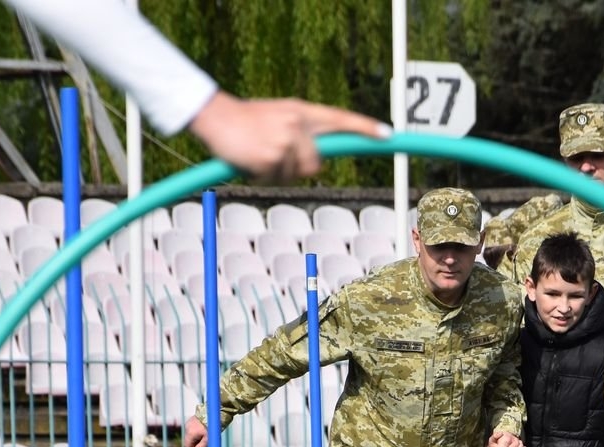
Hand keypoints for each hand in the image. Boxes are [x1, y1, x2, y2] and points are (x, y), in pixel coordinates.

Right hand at [183, 416, 208, 446]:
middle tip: (204, 441)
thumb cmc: (211, 427)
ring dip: (195, 437)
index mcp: (190, 434)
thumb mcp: (207, 440)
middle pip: (188, 441)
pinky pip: (191, 429)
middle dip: (194, 443)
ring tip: (204, 434)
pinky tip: (202, 429)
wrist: (213, 413)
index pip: (186, 446)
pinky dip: (195, 431)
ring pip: (189, 434)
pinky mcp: (190, 420)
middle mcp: (187, 428)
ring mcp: (188, 423)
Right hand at [188, 92, 387, 180]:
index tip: (387, 135)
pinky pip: (276, 178)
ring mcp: (285, 140)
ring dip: (278, 173)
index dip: (364, 128)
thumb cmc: (246, 121)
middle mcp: (298, 123)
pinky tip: (251, 160)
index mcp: (302, 111)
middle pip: (316, 163)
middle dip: (300, 168)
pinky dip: (262, 176)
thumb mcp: (279, 118)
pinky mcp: (272, 156)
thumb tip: (318, 160)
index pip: (341, 119)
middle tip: (275, 157)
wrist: (216, 117)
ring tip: (259, 155)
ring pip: (296, 174)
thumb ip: (302, 133)